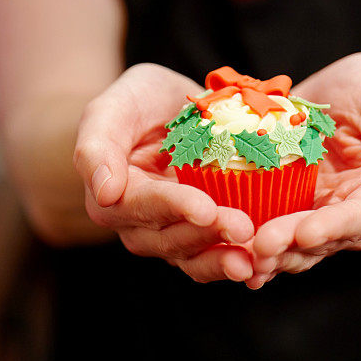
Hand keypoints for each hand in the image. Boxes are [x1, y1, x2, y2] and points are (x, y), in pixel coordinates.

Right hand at [74, 63, 253, 282]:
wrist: (167, 104)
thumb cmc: (135, 100)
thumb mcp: (113, 107)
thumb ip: (98, 146)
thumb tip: (105, 194)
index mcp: (112, 196)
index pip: (143, 206)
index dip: (175, 208)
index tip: (206, 209)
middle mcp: (138, 222)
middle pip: (170, 238)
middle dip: (207, 235)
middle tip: (243, 229)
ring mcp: (170, 230)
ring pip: (192, 255)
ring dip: (222, 259)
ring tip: (254, 260)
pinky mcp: (199, 230)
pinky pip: (213, 251)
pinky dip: (236, 256)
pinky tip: (262, 258)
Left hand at [246, 52, 360, 288]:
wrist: (345, 86)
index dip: (333, 228)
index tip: (305, 233)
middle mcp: (351, 212)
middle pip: (323, 238)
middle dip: (291, 246)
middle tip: (260, 248)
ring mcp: (318, 210)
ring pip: (295, 242)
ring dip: (271, 253)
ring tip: (242, 258)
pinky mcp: (289, 201)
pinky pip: (272, 223)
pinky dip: (253, 238)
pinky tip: (230, 249)